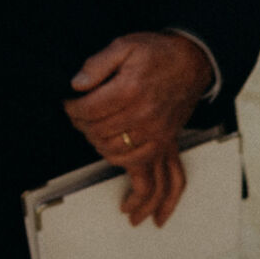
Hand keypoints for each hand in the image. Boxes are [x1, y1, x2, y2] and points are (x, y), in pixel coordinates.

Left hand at [62, 32, 212, 226]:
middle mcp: (145, 118)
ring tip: (92, 143)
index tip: (68, 105)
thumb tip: (76, 85)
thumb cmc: (156, 52)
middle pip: (100, 136)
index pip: (89, 110)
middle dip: (83, 130)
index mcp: (131, 91)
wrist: (191, 60)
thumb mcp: (124, 45)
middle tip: (78, 121)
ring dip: (103, 155)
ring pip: (122, 159)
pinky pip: (164, 179)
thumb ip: (97, 64)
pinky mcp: (167, 145)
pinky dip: (150, 198)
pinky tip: (139, 213)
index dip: (72, 109)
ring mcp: (158, 136)